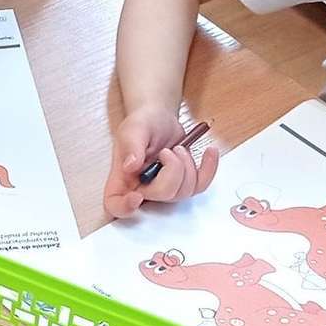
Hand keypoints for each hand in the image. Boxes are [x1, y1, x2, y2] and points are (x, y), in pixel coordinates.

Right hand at [102, 104, 217, 217]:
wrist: (159, 117)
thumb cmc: (142, 123)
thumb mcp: (133, 129)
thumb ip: (131, 146)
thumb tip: (130, 165)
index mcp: (122, 179)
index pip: (115, 205)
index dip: (125, 208)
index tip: (137, 196)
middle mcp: (141, 188)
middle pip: (160, 197)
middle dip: (173, 172)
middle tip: (168, 151)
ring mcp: (163, 188)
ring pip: (183, 193)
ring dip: (187, 166)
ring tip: (179, 148)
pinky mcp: (183, 182)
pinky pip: (200, 186)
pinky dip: (209, 169)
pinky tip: (209, 152)